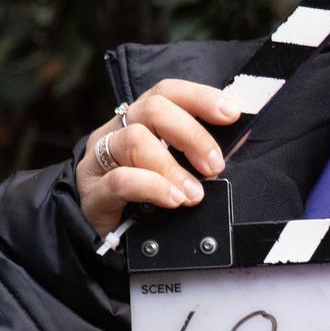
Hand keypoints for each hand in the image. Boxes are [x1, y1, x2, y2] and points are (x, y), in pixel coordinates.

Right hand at [75, 81, 241, 238]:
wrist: (106, 238)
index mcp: (139, 121)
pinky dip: (153, 187)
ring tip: (194, 193)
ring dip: (172, 167)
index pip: (168, 92)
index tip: (231, 113)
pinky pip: (120, 179)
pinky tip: (173, 200)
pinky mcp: (93, 192)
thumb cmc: (145, 199)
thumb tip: (237, 141)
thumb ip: (197, 153)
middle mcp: (116, 132)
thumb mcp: (173, 169)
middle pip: (152, 109)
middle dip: (191, 134)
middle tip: (214, 165)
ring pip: (134, 140)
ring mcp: (99, 160)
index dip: (201, 97)